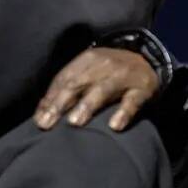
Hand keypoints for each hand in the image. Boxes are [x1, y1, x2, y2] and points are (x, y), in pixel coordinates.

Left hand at [35, 47, 160, 131]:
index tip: (39, 120)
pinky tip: (115, 126)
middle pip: (78, 84)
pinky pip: (132, 101)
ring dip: (87, 106)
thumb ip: (66, 89)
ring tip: (74, 123)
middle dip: (61, 104)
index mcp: (86, 61)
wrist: (148, 60)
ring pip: (103, 90)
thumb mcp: (88, 74)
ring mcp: (123, 76)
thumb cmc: (110, 73)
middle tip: (48, 123)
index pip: (64, 80)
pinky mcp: (142, 89)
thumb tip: (40, 113)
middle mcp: (103, 66)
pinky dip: (124, 112)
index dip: (50, 99)